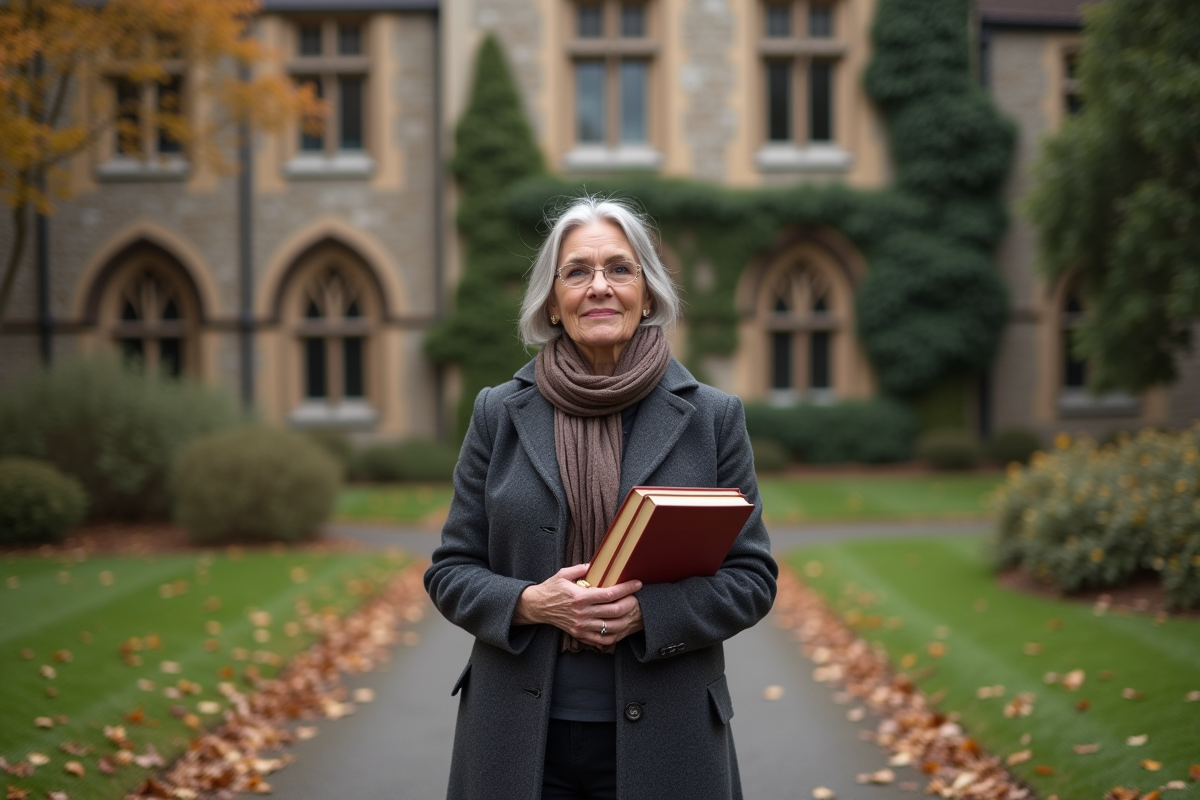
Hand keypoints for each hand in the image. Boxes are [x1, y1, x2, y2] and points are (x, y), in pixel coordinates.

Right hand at [513, 563, 643, 646]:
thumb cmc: (552, 588)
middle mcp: (582, 613)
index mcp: (580, 597)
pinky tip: (619, 626)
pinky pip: (601, 640)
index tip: (637, 584)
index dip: (626, 589)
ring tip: (631, 611)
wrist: (536, 606)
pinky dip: (614, 635)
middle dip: (630, 603)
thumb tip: (597, 564)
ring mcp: (581, 626)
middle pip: (614, 611)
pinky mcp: (579, 634)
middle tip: (636, 597)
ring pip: (611, 626)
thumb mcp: (564, 573)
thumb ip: (581, 568)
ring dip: (625, 619)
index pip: (609, 594)